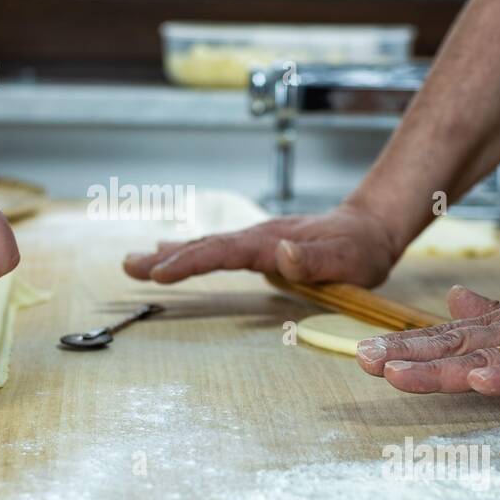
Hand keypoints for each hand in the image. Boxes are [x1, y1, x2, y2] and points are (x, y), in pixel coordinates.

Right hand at [123, 202, 399, 285]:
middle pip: (205, 246)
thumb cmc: (362, 249)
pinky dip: (187, 252)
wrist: (370, 227)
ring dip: (169, 255)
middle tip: (129, 267)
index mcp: (272, 243)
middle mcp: (258, 238)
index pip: (224, 252)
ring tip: (133, 262)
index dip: (191, 262)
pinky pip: (215, 250)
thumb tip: (279, 255)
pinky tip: (167, 252)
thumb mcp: (350, 260)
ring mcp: (255, 241)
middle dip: (166, 259)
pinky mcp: (257, 247)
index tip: (161, 271)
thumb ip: (316, 260)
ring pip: (206, 246)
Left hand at [354, 285, 499, 401]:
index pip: (446, 338)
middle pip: (453, 347)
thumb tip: (453, 299)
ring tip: (399, 374)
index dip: (405, 347)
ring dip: (441, 367)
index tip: (364, 356)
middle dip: (407, 356)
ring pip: (486, 357)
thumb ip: (492, 315)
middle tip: (363, 362)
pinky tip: (481, 380)